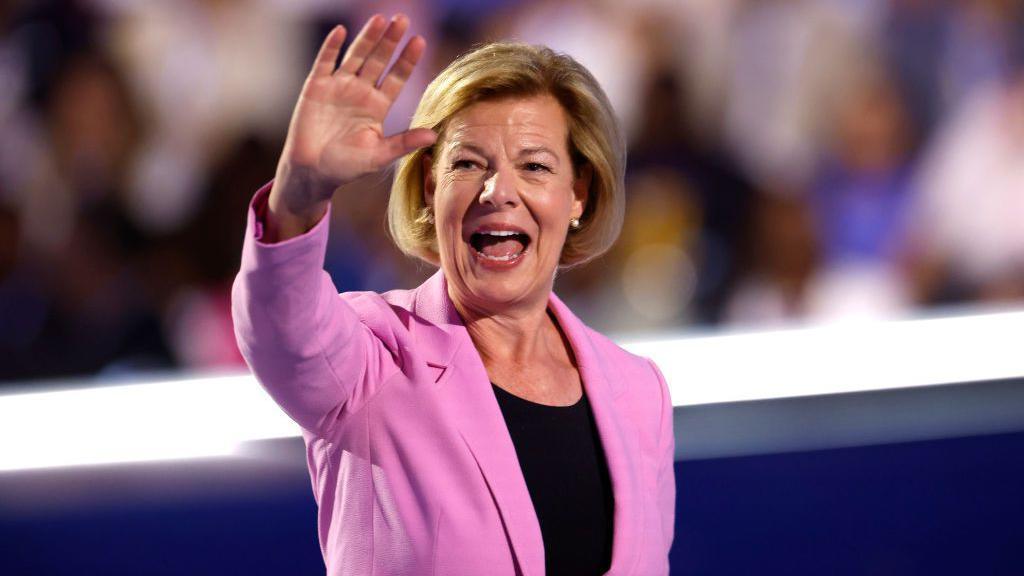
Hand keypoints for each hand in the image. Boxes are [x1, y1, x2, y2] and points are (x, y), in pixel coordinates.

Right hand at [268, 14, 436, 239]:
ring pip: (356, 56)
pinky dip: (331, 47)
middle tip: (403, 19)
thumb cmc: (346, 167)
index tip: (420, 41)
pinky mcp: (316, 87)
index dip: (407, 60)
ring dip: (367, 38)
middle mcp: (360, 92)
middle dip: (390, 41)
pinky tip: (341, 31)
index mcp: (378, 106)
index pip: (396, 78)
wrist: (311, 172)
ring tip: (380, 18)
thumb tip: (433, 136)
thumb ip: (403, 143)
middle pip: (379, 60)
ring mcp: (338, 86)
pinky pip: (325, 62)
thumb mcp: (378, 156)